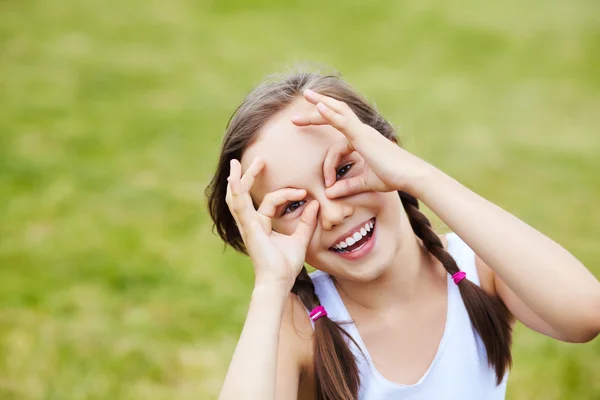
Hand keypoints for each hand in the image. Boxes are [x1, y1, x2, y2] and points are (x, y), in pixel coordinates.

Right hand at [226, 158, 319, 290]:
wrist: (279, 281)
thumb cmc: (285, 265)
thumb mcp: (300, 239)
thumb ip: (306, 222)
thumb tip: (314, 204)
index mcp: (261, 224)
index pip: (271, 201)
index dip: (288, 194)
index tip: (304, 193)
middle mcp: (251, 223)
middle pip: (246, 194)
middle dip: (250, 176)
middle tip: (259, 159)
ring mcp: (247, 225)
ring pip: (238, 198)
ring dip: (238, 179)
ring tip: (235, 162)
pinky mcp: (248, 228)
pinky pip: (240, 207)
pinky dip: (236, 192)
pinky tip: (234, 180)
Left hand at [292, 89, 429, 197]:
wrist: (410, 175)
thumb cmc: (393, 178)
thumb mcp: (366, 183)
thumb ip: (348, 187)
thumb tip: (330, 194)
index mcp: (363, 140)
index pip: (337, 147)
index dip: (328, 166)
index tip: (328, 184)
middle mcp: (362, 132)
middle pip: (336, 114)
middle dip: (316, 111)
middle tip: (297, 112)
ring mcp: (363, 131)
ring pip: (338, 111)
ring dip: (320, 102)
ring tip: (307, 94)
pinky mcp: (363, 136)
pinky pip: (343, 122)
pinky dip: (330, 114)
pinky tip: (318, 107)